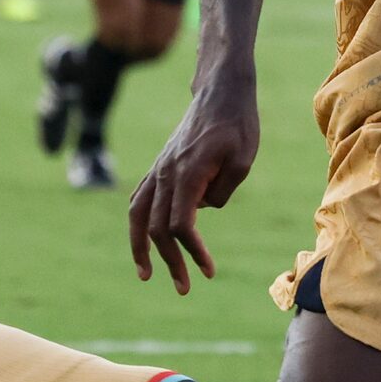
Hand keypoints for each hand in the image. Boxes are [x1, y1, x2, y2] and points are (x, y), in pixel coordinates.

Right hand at [129, 85, 261, 292]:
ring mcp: (158, 169)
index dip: (192, 251)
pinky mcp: (159, 167)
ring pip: (138, 215)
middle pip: (158, 227)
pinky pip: (138, 200)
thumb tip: (203, 209)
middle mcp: (165, 173)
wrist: (220, 92)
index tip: (208, 270)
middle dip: (170, 261)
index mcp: (187, 173)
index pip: (180, 224)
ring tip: (145, 275)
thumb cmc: (238, 124)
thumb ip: (224, 190)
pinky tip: (143, 242)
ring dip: (140, 248)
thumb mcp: (243, 159)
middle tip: (184, 288)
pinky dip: (137, 224)